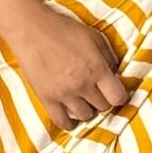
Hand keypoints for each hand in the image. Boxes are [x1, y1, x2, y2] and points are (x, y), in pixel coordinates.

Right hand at [0, 0, 128, 132]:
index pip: (118, 97)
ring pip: (85, 116)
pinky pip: (62, 121)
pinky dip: (69, 123)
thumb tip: (115, 73)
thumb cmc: (63, 30)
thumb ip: (108, 57)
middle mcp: (83, 85)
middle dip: (103, 100)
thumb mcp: (94, 37)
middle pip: (103, 107)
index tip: (115, 91)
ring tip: (83, 100)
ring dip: (87, 109)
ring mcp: (64, 94)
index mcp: (97, 69)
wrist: (31, 31)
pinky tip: (72, 118)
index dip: (120, 95)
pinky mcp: (47, 99)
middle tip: (97, 92)